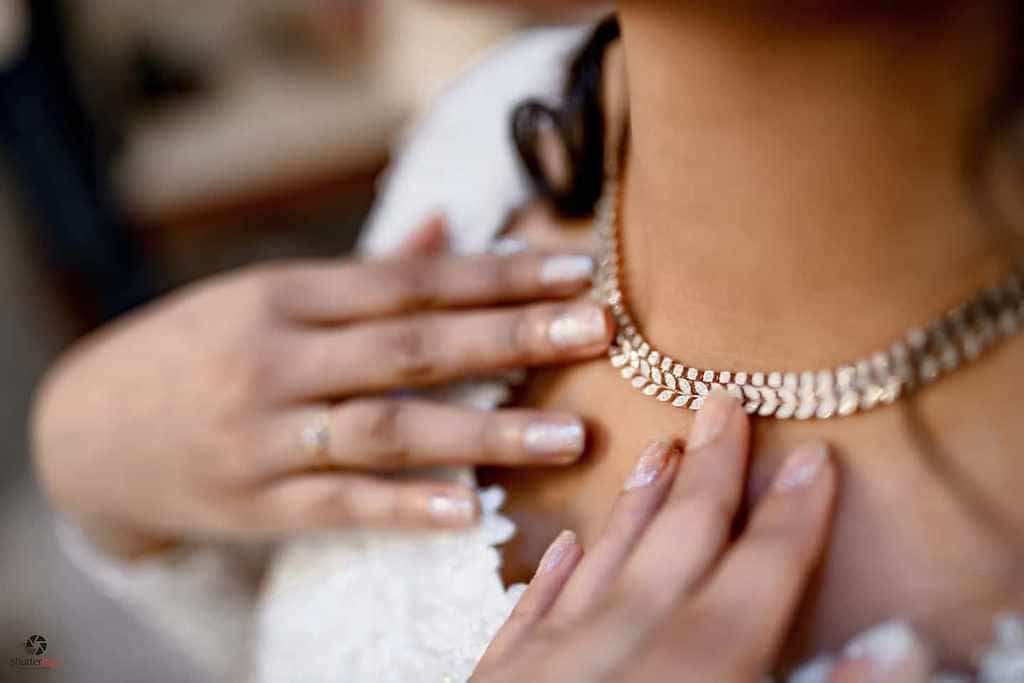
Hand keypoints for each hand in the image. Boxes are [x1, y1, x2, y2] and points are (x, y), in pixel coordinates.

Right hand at [31, 216, 611, 558]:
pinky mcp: (254, 505)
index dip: (497, 275)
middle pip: (412, 346)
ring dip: (485, 433)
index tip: (574, 271)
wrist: (90, 430)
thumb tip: (449, 223)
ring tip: (570, 436)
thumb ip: (366, 270)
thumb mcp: (268, 295)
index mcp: (285, 295)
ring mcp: (263, 435)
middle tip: (596, 330)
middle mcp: (276, 358)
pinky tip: (471, 510)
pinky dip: (405, 507)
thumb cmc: (200, 350)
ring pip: (388, 430)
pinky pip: (340, 505)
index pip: (410, 281)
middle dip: (511, 337)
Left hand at [473, 391, 927, 681]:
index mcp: (696, 666)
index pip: (760, 572)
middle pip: (680, 542)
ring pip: (602, 559)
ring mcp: (548, 662)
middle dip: (712, 471)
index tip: (812, 454)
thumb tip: (898, 648)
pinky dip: (548, 575)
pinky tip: (558, 544)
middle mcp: (620, 646)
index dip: (792, 514)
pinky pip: (526, 614)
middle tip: (722, 399)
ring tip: (658, 448)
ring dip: (634, 503)